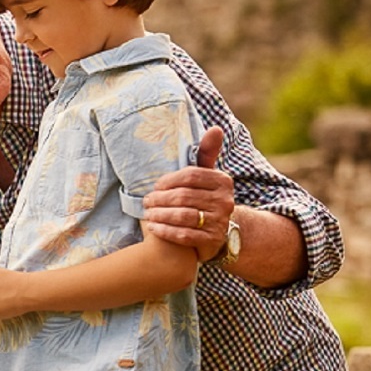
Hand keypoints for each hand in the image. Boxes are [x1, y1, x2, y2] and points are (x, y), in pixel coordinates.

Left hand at [141, 126, 232, 259]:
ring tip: (147, 214)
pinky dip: (165, 231)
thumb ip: (206, 153)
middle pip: (183, 196)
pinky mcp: (212, 241)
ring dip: (160, 215)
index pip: (190, 176)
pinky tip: (153, 228)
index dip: (168, 181)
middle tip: (146, 201)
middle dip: (160, 199)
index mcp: (223, 181)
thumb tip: (215, 128)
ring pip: (183, 216)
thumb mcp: (207, 176)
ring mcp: (220, 222)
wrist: (217, 230)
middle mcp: (225, 201)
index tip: (154, 186)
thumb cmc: (203, 197)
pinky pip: (184, 235)